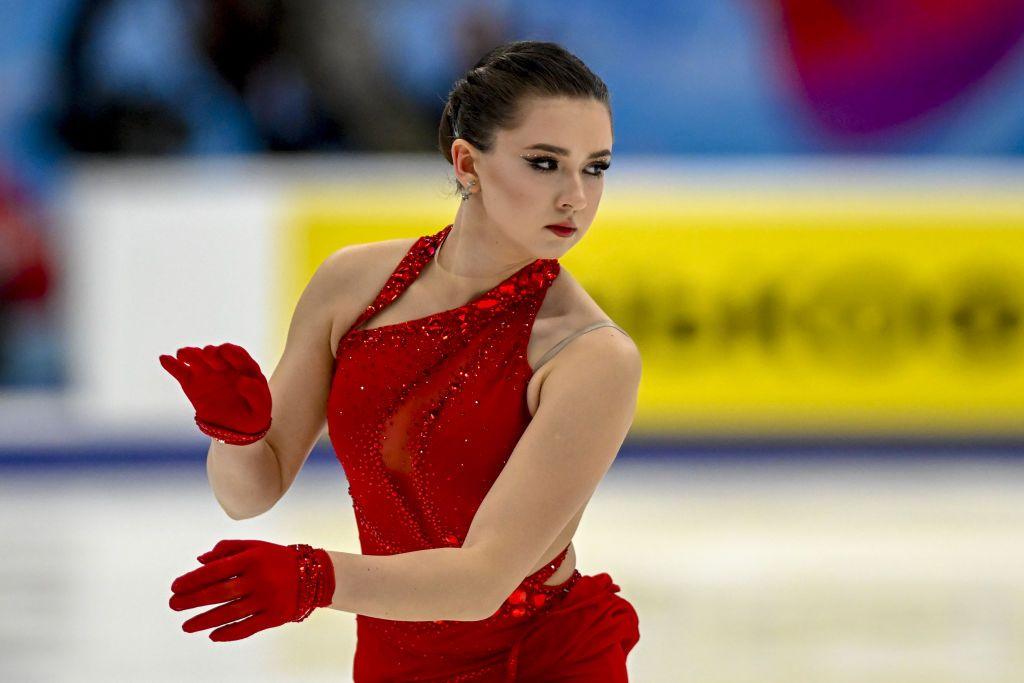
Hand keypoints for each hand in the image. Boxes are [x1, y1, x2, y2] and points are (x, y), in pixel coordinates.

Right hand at [158, 343, 271, 442]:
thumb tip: (242, 381)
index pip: (236, 353)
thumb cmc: (253, 415)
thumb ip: (256, 393)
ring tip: (184, 356)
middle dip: (212, 355)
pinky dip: (172, 364)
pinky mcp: (192, 384)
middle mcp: (224, 366)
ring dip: (191, 354)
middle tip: (212, 363)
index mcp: (244, 368)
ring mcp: (207, 374)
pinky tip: (164, 359)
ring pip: (197, 358)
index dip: (230, 352)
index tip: (226, 355)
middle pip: (215, 353)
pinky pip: (181, 371)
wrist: (237, 430)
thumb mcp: (261, 406)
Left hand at [169, 539, 334, 641]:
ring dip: (204, 621)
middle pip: (218, 592)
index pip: (214, 570)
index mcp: (251, 558)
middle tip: (173, 606)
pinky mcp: (274, 616)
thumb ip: (227, 549)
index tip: (174, 587)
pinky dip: (228, 633)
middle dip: (192, 601)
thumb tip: (199, 561)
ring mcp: (267, 598)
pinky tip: (212, 635)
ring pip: (229, 613)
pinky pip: (247, 628)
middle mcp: (258, 578)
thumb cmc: (276, 559)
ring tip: (186, 626)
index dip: (192, 579)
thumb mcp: (254, 547)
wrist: (312, 574)